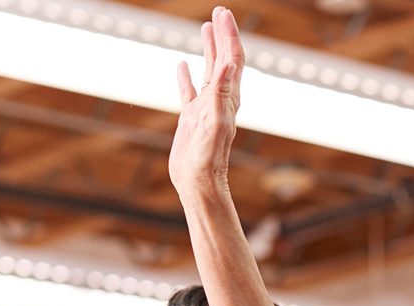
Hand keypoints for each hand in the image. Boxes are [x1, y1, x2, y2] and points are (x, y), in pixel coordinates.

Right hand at [168, 7, 244, 198]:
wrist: (198, 181)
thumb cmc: (208, 157)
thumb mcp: (216, 121)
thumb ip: (222, 92)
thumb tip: (231, 63)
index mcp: (229, 96)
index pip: (232, 57)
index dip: (229, 34)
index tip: (224, 13)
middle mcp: (221, 98)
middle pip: (224, 58)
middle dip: (222, 34)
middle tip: (219, 11)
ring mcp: (206, 107)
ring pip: (208, 70)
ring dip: (209, 48)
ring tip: (206, 28)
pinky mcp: (192, 117)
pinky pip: (189, 91)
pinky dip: (186, 76)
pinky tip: (181, 65)